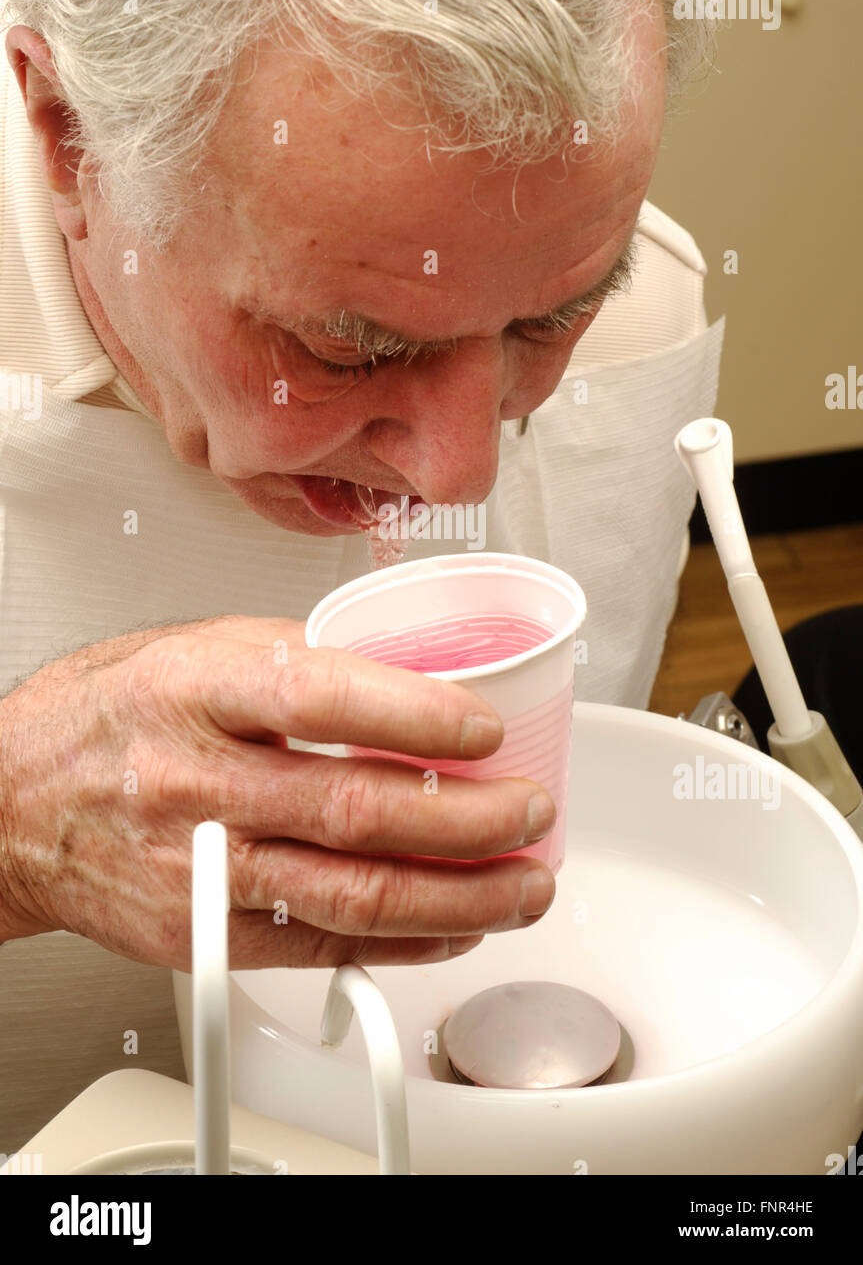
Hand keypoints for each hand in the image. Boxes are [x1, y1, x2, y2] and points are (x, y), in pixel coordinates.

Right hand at [0, 615, 555, 969]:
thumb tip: (408, 678)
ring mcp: (201, 868)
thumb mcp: (194, 648)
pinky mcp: (204, 933)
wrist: (14, 805)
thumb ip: (298, 659)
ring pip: (353, 894)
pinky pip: (320, 947)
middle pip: (356, 811)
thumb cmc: (107, 717)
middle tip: (531, 813)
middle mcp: (197, 782)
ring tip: (523, 884)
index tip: (485, 730)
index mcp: (197, 691)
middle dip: (469, 820)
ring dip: (460, 896)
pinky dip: (403, 941)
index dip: (416, 717)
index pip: (320, 696)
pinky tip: (456, 925)